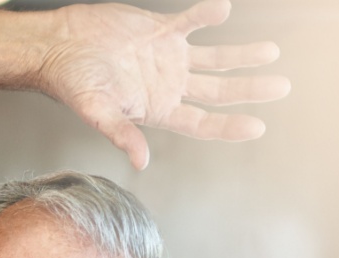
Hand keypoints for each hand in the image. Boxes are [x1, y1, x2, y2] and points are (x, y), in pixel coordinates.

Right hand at [41, 0, 289, 169]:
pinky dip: (208, 15)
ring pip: (214, 59)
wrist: (58, 45)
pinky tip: (222, 10)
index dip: (228, 126)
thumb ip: (122, 134)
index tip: (257, 126)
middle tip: (280, 86)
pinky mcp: (160, 30)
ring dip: (242, 56)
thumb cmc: (72, 82)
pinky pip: (192, 22)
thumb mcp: (96, 112)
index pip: (200, 122)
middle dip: (249, 89)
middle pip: (216, 91)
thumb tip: (141, 162)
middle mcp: (167, 85)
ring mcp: (166, 58)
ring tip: (271, 52)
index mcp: (156, 109)